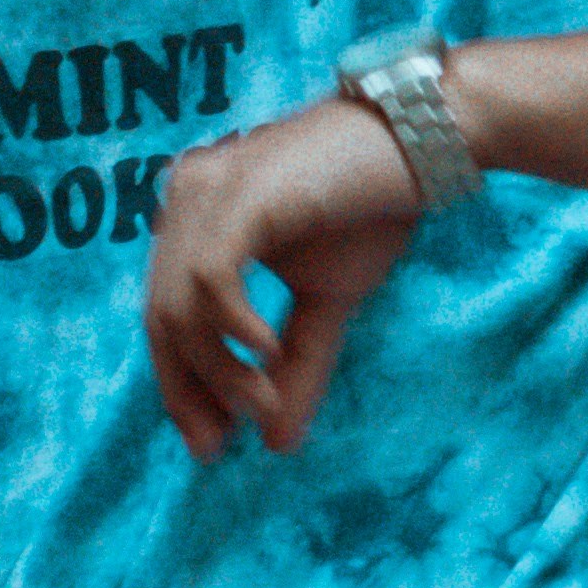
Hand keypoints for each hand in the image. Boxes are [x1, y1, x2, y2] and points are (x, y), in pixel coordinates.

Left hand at [142, 94, 419, 461]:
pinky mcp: (241, 193)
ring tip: (261, 405)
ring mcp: (209, 189)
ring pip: (181, 305)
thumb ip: (296, 366)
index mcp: (195, 214)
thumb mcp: (326, 303)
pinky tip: (268, 354)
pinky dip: (233, 328)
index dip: (179, 386)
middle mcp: (187, 195)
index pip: (164, 314)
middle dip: (187, 390)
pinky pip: (211, 278)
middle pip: (160, 316)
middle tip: (219, 445)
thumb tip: (276, 442)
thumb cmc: (373, 208)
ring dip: (219, 370)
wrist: (426, 141)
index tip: (210, 444)